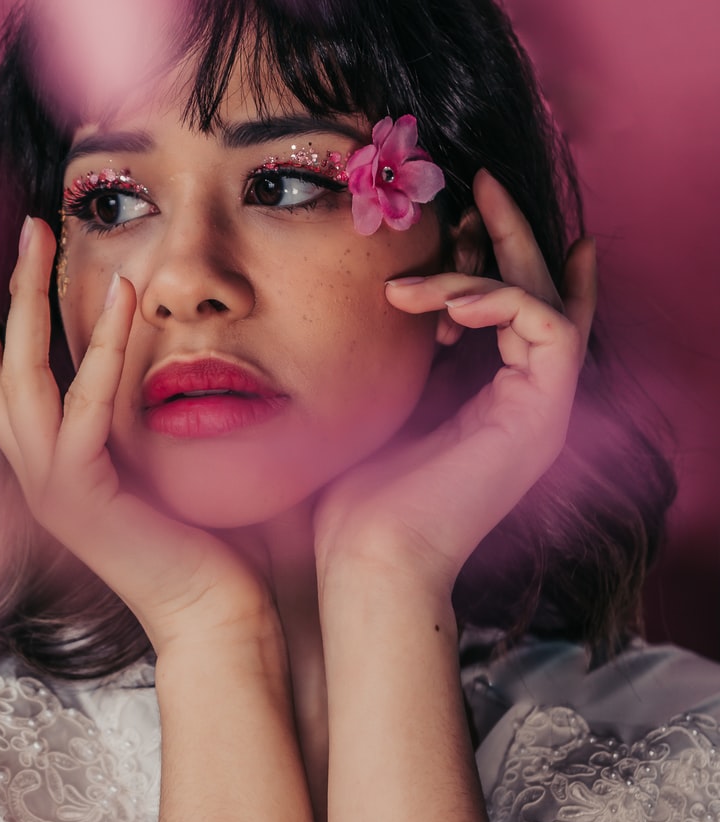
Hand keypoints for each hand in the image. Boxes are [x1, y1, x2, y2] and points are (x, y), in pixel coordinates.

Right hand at [0, 218, 277, 657]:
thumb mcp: (148, 463)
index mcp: (45, 465)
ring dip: (23, 299)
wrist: (211, 613)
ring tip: (37, 229)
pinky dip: (102, 350)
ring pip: (19, 379)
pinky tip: (123, 295)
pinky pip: (85, 411)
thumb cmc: (193, 540)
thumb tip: (139, 357)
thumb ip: (125, 416)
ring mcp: (50, 489)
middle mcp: (32, 474)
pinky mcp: (82, 498)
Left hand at [314, 170, 595, 593]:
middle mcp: (522, 401)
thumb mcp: (381, 404)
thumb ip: (403, 353)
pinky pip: (542, 323)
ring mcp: (538, 410)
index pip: (514, 314)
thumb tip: (391, 294)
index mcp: (487, 400)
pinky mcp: (540, 414)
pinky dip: (493, 298)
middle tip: (479, 182)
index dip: (497, 258)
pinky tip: (436, 303)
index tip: (466, 214)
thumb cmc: (358, 495)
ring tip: (413, 280)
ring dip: (486, 267)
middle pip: (540, 294)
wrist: (369, 557)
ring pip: (545, 300)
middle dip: (511, 234)